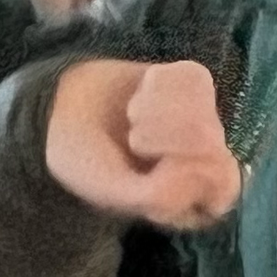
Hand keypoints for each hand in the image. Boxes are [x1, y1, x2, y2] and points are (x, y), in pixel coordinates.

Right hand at [47, 58, 240, 229]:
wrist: (54, 113)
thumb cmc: (84, 161)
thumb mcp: (113, 193)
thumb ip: (162, 194)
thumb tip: (213, 163)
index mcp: (191, 198)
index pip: (222, 186)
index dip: (189, 171)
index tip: (153, 165)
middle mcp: (203, 162)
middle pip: (212, 144)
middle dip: (164, 137)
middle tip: (134, 140)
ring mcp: (201, 121)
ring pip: (204, 110)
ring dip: (157, 111)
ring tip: (133, 119)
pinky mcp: (190, 87)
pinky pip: (195, 78)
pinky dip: (161, 83)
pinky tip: (140, 93)